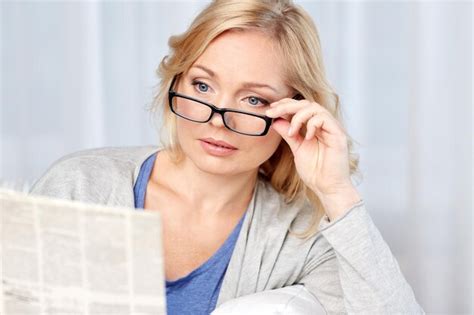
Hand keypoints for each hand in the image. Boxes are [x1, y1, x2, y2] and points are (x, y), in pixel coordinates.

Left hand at [265, 98, 360, 218]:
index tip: (270, 109)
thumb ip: (288, 134)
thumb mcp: (296, 149)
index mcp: (314, 127)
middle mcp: (324, 125)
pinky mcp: (338, 135)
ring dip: (298, 116)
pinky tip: (306, 137)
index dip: (285, 105)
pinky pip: (324, 119)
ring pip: (314, 107)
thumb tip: (276, 120)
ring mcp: (332, 128)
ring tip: (291, 132)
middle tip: (272, 112)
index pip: (300, 107)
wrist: (327, 188)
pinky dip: (311, 124)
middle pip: (306, 103)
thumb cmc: (315, 171)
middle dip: (286, 106)